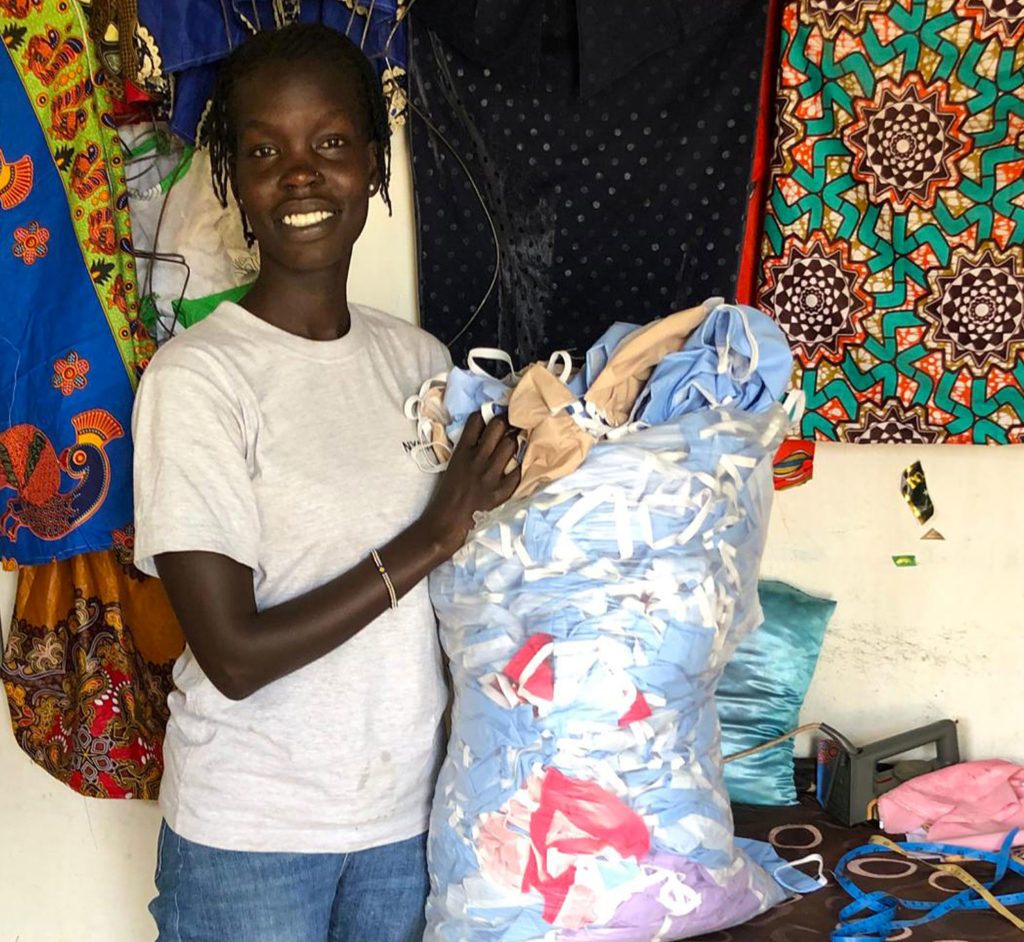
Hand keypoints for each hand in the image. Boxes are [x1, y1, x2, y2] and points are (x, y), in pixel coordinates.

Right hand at [419, 411, 520, 556]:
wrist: (447, 522)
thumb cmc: (448, 494)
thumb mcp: (454, 464)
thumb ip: (468, 449)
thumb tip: (484, 434)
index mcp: (462, 451)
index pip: (477, 420)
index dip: (488, 413)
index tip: (496, 412)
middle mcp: (477, 459)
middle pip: (498, 426)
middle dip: (507, 421)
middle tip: (514, 422)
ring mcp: (490, 475)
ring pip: (511, 445)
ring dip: (515, 441)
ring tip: (517, 442)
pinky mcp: (500, 492)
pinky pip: (517, 473)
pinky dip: (518, 468)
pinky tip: (516, 468)